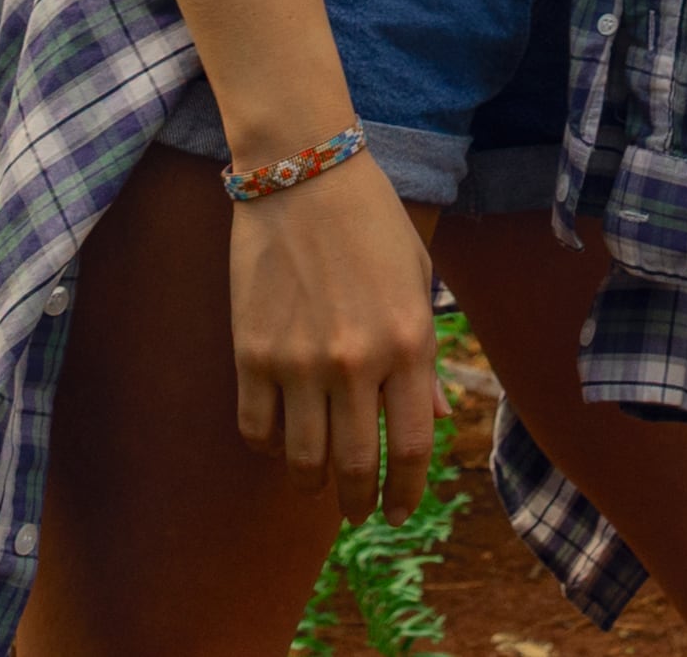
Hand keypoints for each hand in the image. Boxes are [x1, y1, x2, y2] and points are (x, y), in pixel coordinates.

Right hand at [228, 156, 442, 496]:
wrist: (302, 171)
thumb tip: (434, 419)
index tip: (398, 514)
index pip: (411, 447)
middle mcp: (357, 361)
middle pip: (356, 465)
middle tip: (359, 513)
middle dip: (360, 502)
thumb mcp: (416, 281)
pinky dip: (267, 448)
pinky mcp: (252, 352)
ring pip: (303, 459)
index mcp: (408, 342)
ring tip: (317, 485)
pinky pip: (256, 428)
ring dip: (312, 484)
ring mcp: (299, 361)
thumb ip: (423, 355)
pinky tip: (277, 444)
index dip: (406, 492)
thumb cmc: (370, 222)